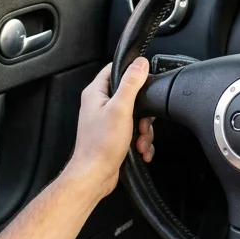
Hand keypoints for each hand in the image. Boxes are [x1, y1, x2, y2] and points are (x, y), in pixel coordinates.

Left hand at [63, 59, 155, 198]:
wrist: (95, 175)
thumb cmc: (101, 145)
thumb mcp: (121, 109)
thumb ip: (131, 84)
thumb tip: (140, 63)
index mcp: (96, 93)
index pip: (115, 70)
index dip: (131, 73)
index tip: (144, 81)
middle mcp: (99, 105)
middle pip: (130, 96)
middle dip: (144, 113)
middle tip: (142, 123)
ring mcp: (106, 121)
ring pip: (136, 116)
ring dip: (144, 131)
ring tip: (140, 142)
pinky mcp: (113, 136)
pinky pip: (134, 132)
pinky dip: (141, 142)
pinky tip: (141, 150)